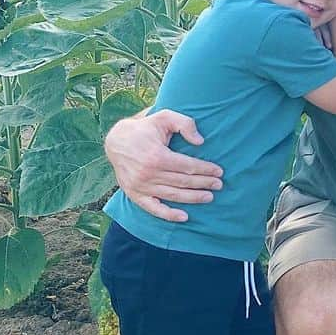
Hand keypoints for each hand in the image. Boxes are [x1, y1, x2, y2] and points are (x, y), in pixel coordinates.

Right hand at [104, 111, 222, 222]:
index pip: (188, 167)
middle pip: (183, 182)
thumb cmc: (144, 128)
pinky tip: (184, 217)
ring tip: (209, 197)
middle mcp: (149, 174)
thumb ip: (185, 124)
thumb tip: (200, 142)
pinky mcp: (135, 194)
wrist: (116, 141)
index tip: (219, 171)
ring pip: (173, 195)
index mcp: (157, 156)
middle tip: (219, 185)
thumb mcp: (164, 117)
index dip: (206, 170)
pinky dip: (169, 215)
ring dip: (193, 198)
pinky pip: (153, 209)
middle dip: (204, 184)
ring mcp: (141, 186)